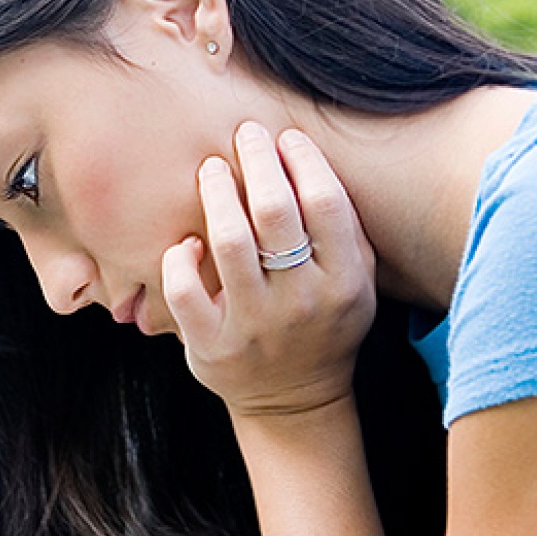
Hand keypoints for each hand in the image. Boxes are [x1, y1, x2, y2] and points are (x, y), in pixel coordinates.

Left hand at [163, 123, 376, 416]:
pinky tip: (187, 243)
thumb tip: (301, 150)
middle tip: (243, 134)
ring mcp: (255, 326)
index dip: (302, 159)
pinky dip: (179, 258)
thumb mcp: (356, 279)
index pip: (325, 202)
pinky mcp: (212, 346)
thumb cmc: (323, 319)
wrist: (296, 401)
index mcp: (345, 281)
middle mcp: (303, 302)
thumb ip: (342, 224)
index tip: (284, 137)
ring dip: (218, 193)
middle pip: (275, 212)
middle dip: (256, 160)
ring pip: (229, 241)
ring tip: (212, 169)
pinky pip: (184, 290)